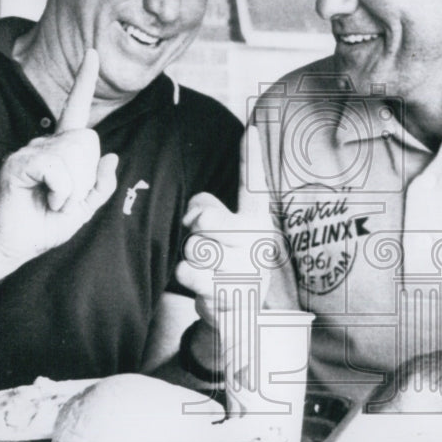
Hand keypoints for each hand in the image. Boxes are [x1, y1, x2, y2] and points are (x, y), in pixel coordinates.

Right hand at [0, 49, 118, 262]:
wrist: (15, 244)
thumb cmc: (45, 223)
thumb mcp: (84, 207)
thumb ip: (101, 184)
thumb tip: (114, 156)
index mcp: (61, 148)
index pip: (76, 108)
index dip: (85, 80)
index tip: (92, 52)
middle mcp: (44, 142)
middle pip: (87, 142)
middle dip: (85, 178)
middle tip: (63, 198)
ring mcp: (29, 150)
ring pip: (73, 157)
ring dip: (71, 190)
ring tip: (52, 201)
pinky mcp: (18, 163)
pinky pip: (56, 169)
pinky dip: (60, 192)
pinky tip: (46, 200)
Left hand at [175, 128, 278, 328]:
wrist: (239, 314)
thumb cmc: (229, 262)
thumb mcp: (226, 233)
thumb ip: (208, 210)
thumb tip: (194, 214)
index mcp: (256, 220)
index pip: (254, 184)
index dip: (252, 155)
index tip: (253, 127)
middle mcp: (256, 239)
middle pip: (204, 219)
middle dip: (196, 231)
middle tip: (210, 245)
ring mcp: (243, 265)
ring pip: (192, 245)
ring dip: (192, 256)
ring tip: (210, 268)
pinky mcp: (225, 288)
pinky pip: (185, 269)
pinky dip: (187, 275)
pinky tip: (204, 285)